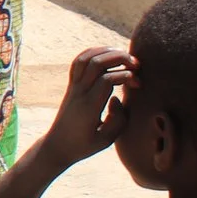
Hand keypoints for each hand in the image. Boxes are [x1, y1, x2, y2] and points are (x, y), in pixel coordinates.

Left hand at [41, 47, 134, 163]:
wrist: (57, 145)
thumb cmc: (84, 145)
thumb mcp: (107, 139)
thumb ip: (118, 119)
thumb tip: (117, 98)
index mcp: (89, 106)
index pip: (106, 80)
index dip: (125, 76)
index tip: (138, 84)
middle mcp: (79, 92)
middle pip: (95, 63)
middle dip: (118, 58)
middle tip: (137, 64)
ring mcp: (73, 87)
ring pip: (85, 59)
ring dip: (105, 52)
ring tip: (125, 55)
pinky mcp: (71, 86)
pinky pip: (78, 63)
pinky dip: (92, 53)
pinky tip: (106, 54)